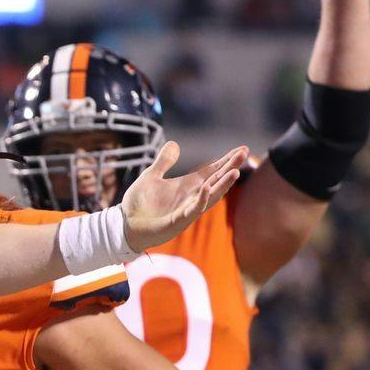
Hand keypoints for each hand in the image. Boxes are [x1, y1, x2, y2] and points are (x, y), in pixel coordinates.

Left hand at [118, 142, 247, 250]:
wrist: (124, 225)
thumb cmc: (138, 205)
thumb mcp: (151, 176)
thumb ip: (164, 162)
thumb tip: (174, 143)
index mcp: (187, 186)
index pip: (212, 171)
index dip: (226, 161)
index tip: (242, 149)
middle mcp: (191, 197)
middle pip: (216, 181)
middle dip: (230, 168)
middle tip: (245, 154)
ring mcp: (186, 210)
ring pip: (210, 197)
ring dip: (223, 184)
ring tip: (235, 171)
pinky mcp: (177, 222)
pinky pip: (192, 210)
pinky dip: (200, 199)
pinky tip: (206, 187)